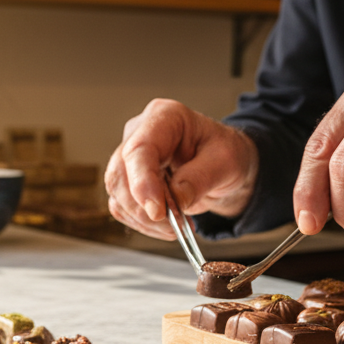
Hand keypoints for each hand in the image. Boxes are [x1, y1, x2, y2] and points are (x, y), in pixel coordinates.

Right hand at [105, 99, 259, 239]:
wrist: (222, 166)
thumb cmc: (225, 153)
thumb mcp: (226, 162)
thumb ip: (199, 179)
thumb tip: (174, 201)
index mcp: (165, 117)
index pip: (140, 149)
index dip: (143, 183)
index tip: (157, 211)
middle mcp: (140, 133)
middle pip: (120, 174)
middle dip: (143, 208)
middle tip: (174, 225)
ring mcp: (130, 157)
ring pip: (117, 194)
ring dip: (144, 219)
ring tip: (177, 225)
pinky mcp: (128, 181)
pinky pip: (121, 207)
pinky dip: (141, 223)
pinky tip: (166, 225)